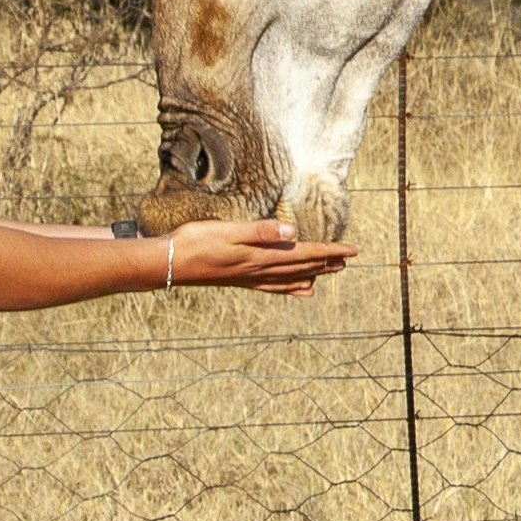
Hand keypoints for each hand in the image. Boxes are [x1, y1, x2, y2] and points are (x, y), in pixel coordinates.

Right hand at [168, 216, 351, 295]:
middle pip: (303, 267)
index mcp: (260, 256)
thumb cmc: (195, 242)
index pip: (304, 254)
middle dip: (328, 263)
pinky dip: (293, 287)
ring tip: (333, 271)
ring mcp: (250, 277)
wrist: (168, 263)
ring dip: (314, 274)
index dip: (330, 252)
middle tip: (349, 259)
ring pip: (292, 277)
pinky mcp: (241, 280)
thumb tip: (293, 232)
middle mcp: (259, 270)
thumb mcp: (228, 230)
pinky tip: (302, 289)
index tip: (352, 250)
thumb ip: (261, 231)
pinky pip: (275, 286)